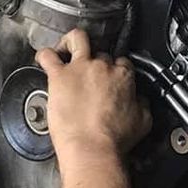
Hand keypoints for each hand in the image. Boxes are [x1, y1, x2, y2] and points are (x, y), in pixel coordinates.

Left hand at [35, 29, 150, 163]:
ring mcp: (80, 68)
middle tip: (89, 77)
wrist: (93, 149)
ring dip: (72, 42)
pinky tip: (44, 60)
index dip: (115, 70)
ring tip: (67, 52)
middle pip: (100, 53)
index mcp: (123, 76)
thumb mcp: (142, 122)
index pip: (121, 62)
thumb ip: (141, 104)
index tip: (109, 79)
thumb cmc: (114, 140)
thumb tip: (139, 100)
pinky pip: (48, 55)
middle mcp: (102, 67)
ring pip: (77, 39)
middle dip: (95, 64)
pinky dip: (44, 55)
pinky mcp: (59, 76)